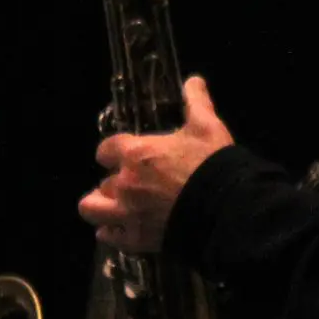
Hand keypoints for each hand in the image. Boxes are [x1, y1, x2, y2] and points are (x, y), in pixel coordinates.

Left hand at [79, 75, 234, 254]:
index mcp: (136, 154)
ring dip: (99, 207)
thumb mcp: (207, 126)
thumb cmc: (212, 163)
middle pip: (103, 182)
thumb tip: (194, 80)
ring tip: (113, 208)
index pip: (106, 149)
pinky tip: (120, 230)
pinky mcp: (136, 238)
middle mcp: (124, 183)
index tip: (119, 155)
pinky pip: (110, 237)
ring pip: (93, 209)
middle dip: (115, 183)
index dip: (111, 152)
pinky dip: (111, 233)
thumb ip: (196, 103)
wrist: (225, 206)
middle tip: (132, 185)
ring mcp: (127, 213)